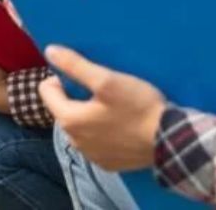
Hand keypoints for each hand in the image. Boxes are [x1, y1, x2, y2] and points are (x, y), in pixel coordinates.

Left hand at [38, 45, 165, 171]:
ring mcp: (91, 156)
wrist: (169, 140)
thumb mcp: (107, 79)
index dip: (60, 77)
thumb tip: (50, 51)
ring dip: (89, 114)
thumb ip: (75, 65)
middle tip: (101, 87)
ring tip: (112, 104)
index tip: (82, 73)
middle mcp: (74, 142)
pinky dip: (101, 131)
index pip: (46, 92)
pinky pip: (95, 142)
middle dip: (76, 96)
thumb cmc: (136, 106)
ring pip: (80, 127)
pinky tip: (119, 123)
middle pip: (63, 110)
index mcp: (69, 120)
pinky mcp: (108, 164)